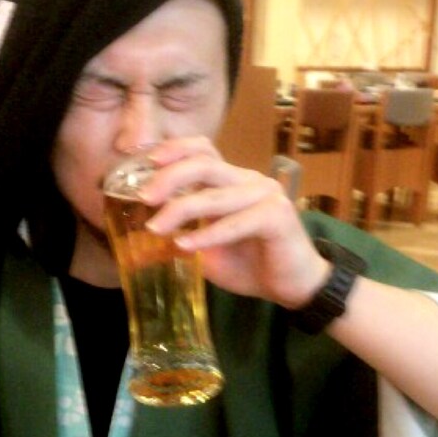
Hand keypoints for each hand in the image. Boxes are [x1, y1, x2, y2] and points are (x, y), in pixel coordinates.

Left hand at [137, 137, 329, 307]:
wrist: (293, 286)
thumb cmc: (250, 264)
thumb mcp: (209, 246)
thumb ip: (185, 231)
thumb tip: (148, 230)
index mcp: (233, 181)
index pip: (204, 150)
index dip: (175, 150)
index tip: (146, 163)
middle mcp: (249, 181)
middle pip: (205, 164)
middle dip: (169, 177)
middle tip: (144, 197)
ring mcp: (265, 196)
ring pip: (215, 194)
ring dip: (181, 210)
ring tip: (155, 228)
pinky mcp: (277, 216)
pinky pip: (236, 222)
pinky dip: (208, 234)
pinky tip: (185, 245)